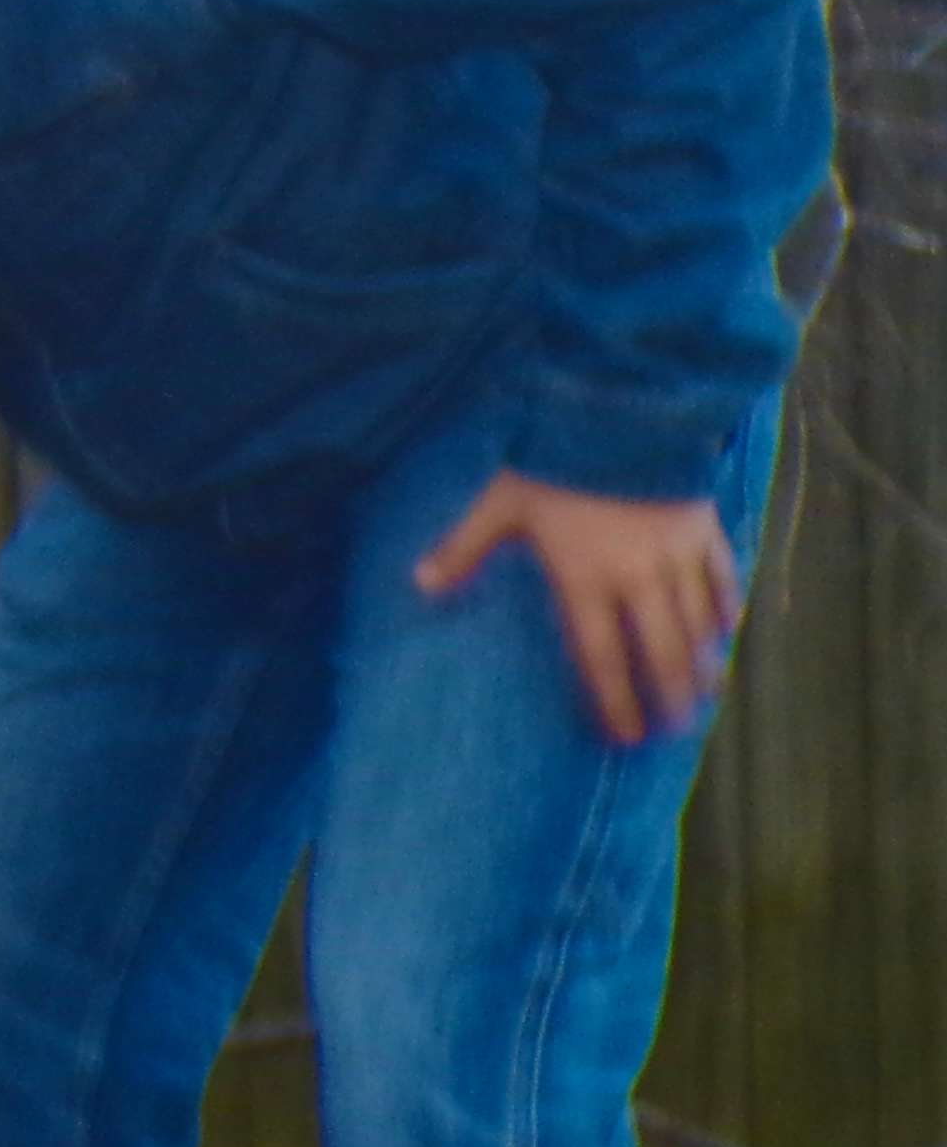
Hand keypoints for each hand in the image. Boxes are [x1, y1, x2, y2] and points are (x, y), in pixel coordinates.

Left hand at [414, 470, 742, 745]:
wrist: (620, 410)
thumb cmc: (553, 460)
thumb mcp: (499, 503)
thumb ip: (463, 547)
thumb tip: (418, 583)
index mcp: (585, 579)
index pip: (600, 655)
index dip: (614, 700)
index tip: (625, 735)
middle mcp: (637, 578)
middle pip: (660, 651)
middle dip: (670, 694)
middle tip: (678, 730)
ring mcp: (677, 555)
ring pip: (698, 623)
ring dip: (703, 661)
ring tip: (707, 693)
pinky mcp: (705, 527)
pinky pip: (723, 576)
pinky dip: (726, 605)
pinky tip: (729, 627)